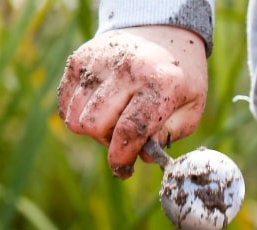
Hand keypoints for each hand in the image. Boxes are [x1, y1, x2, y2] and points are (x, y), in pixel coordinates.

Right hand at [57, 26, 208, 177]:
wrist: (162, 33)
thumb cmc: (179, 79)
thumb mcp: (191, 109)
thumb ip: (169, 136)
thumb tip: (141, 155)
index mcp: (162, 82)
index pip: (130, 130)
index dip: (122, 157)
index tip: (122, 170)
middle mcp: (127, 68)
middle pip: (95, 125)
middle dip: (107, 142)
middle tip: (124, 137)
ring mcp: (99, 60)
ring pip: (76, 117)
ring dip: (93, 128)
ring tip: (114, 119)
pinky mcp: (79, 58)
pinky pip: (65, 103)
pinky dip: (78, 113)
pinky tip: (99, 107)